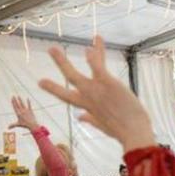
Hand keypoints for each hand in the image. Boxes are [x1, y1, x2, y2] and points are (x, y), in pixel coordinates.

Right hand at [7, 96, 39, 132]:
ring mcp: (26, 110)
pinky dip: (28, 102)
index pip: (15, 107)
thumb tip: (7, 128)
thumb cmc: (25, 125)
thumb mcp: (18, 124)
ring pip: (22, 104)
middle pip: (18, 104)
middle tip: (13, 96)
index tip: (12, 99)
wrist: (32, 125)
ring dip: (20, 99)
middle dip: (15, 100)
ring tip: (18, 96)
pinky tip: (27, 98)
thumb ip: (12, 125)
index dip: (13, 102)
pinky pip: (29, 105)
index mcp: (18, 113)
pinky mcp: (30, 110)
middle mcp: (22, 111)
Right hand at [38, 36, 156, 151]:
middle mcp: (88, 97)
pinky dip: (94, 56)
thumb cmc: (122, 131)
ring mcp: (96, 90)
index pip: (66, 96)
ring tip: (62, 45)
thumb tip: (80, 117)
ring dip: (64, 60)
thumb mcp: (102, 125)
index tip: (40, 81)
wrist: (134, 133)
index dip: (53, 88)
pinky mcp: (108, 83)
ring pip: (74, 74)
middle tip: (50, 48)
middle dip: (60, 62)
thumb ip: (90, 119)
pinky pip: (98, 67)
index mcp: (87, 106)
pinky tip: (93, 42)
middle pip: (69, 77)